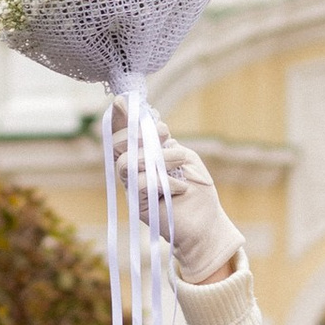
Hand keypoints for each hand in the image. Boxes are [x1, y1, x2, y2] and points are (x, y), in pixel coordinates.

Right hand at [111, 107, 242, 285]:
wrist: (206, 224)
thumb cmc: (197, 190)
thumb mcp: (183, 157)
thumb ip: (164, 142)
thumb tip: (151, 120)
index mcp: (142, 155)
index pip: (122, 132)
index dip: (118, 116)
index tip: (123, 101)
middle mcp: (134, 170)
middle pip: (117, 144)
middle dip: (138, 134)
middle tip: (166, 134)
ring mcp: (134, 188)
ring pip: (127, 162)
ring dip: (158, 157)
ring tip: (182, 162)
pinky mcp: (139, 205)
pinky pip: (140, 184)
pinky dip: (164, 181)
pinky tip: (181, 188)